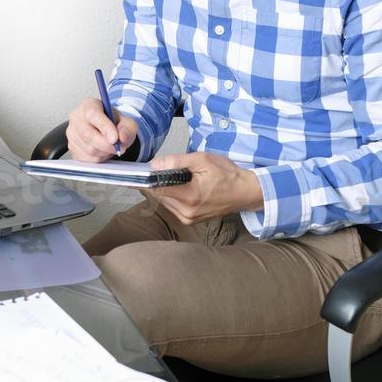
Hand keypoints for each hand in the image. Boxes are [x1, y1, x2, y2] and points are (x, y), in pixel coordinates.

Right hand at [66, 98, 138, 161]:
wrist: (107, 131)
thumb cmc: (114, 123)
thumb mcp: (127, 122)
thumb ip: (127, 128)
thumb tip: (122, 137)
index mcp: (89, 104)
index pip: (92, 114)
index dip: (104, 126)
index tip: (115, 138)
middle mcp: (76, 117)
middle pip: (87, 134)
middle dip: (105, 144)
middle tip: (117, 147)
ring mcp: (71, 133)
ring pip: (87, 148)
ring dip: (103, 152)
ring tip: (110, 146)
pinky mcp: (71, 147)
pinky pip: (85, 158)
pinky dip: (97, 158)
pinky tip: (102, 151)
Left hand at [145, 151, 263, 223]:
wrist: (245, 192)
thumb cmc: (227, 174)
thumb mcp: (202, 160)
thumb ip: (176, 162)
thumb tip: (155, 164)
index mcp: (190, 196)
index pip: (157, 189)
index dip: (145, 180)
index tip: (136, 172)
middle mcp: (187, 212)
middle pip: (158, 196)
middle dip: (154, 183)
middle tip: (153, 170)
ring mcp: (189, 219)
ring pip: (164, 202)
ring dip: (162, 190)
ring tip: (166, 177)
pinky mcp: (191, 221)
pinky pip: (173, 207)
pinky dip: (171, 196)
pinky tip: (176, 187)